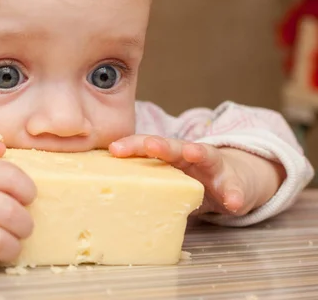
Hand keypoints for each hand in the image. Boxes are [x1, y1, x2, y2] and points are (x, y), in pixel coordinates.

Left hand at [109, 135, 284, 215]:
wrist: (235, 182)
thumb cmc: (194, 182)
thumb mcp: (170, 183)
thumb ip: (149, 188)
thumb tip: (111, 201)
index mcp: (169, 157)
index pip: (147, 147)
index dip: (131, 147)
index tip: (113, 150)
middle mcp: (189, 156)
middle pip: (173, 146)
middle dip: (160, 144)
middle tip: (150, 145)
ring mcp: (214, 167)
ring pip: (206, 155)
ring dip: (198, 152)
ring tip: (193, 152)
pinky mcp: (235, 182)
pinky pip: (235, 189)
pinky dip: (234, 195)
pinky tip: (233, 202)